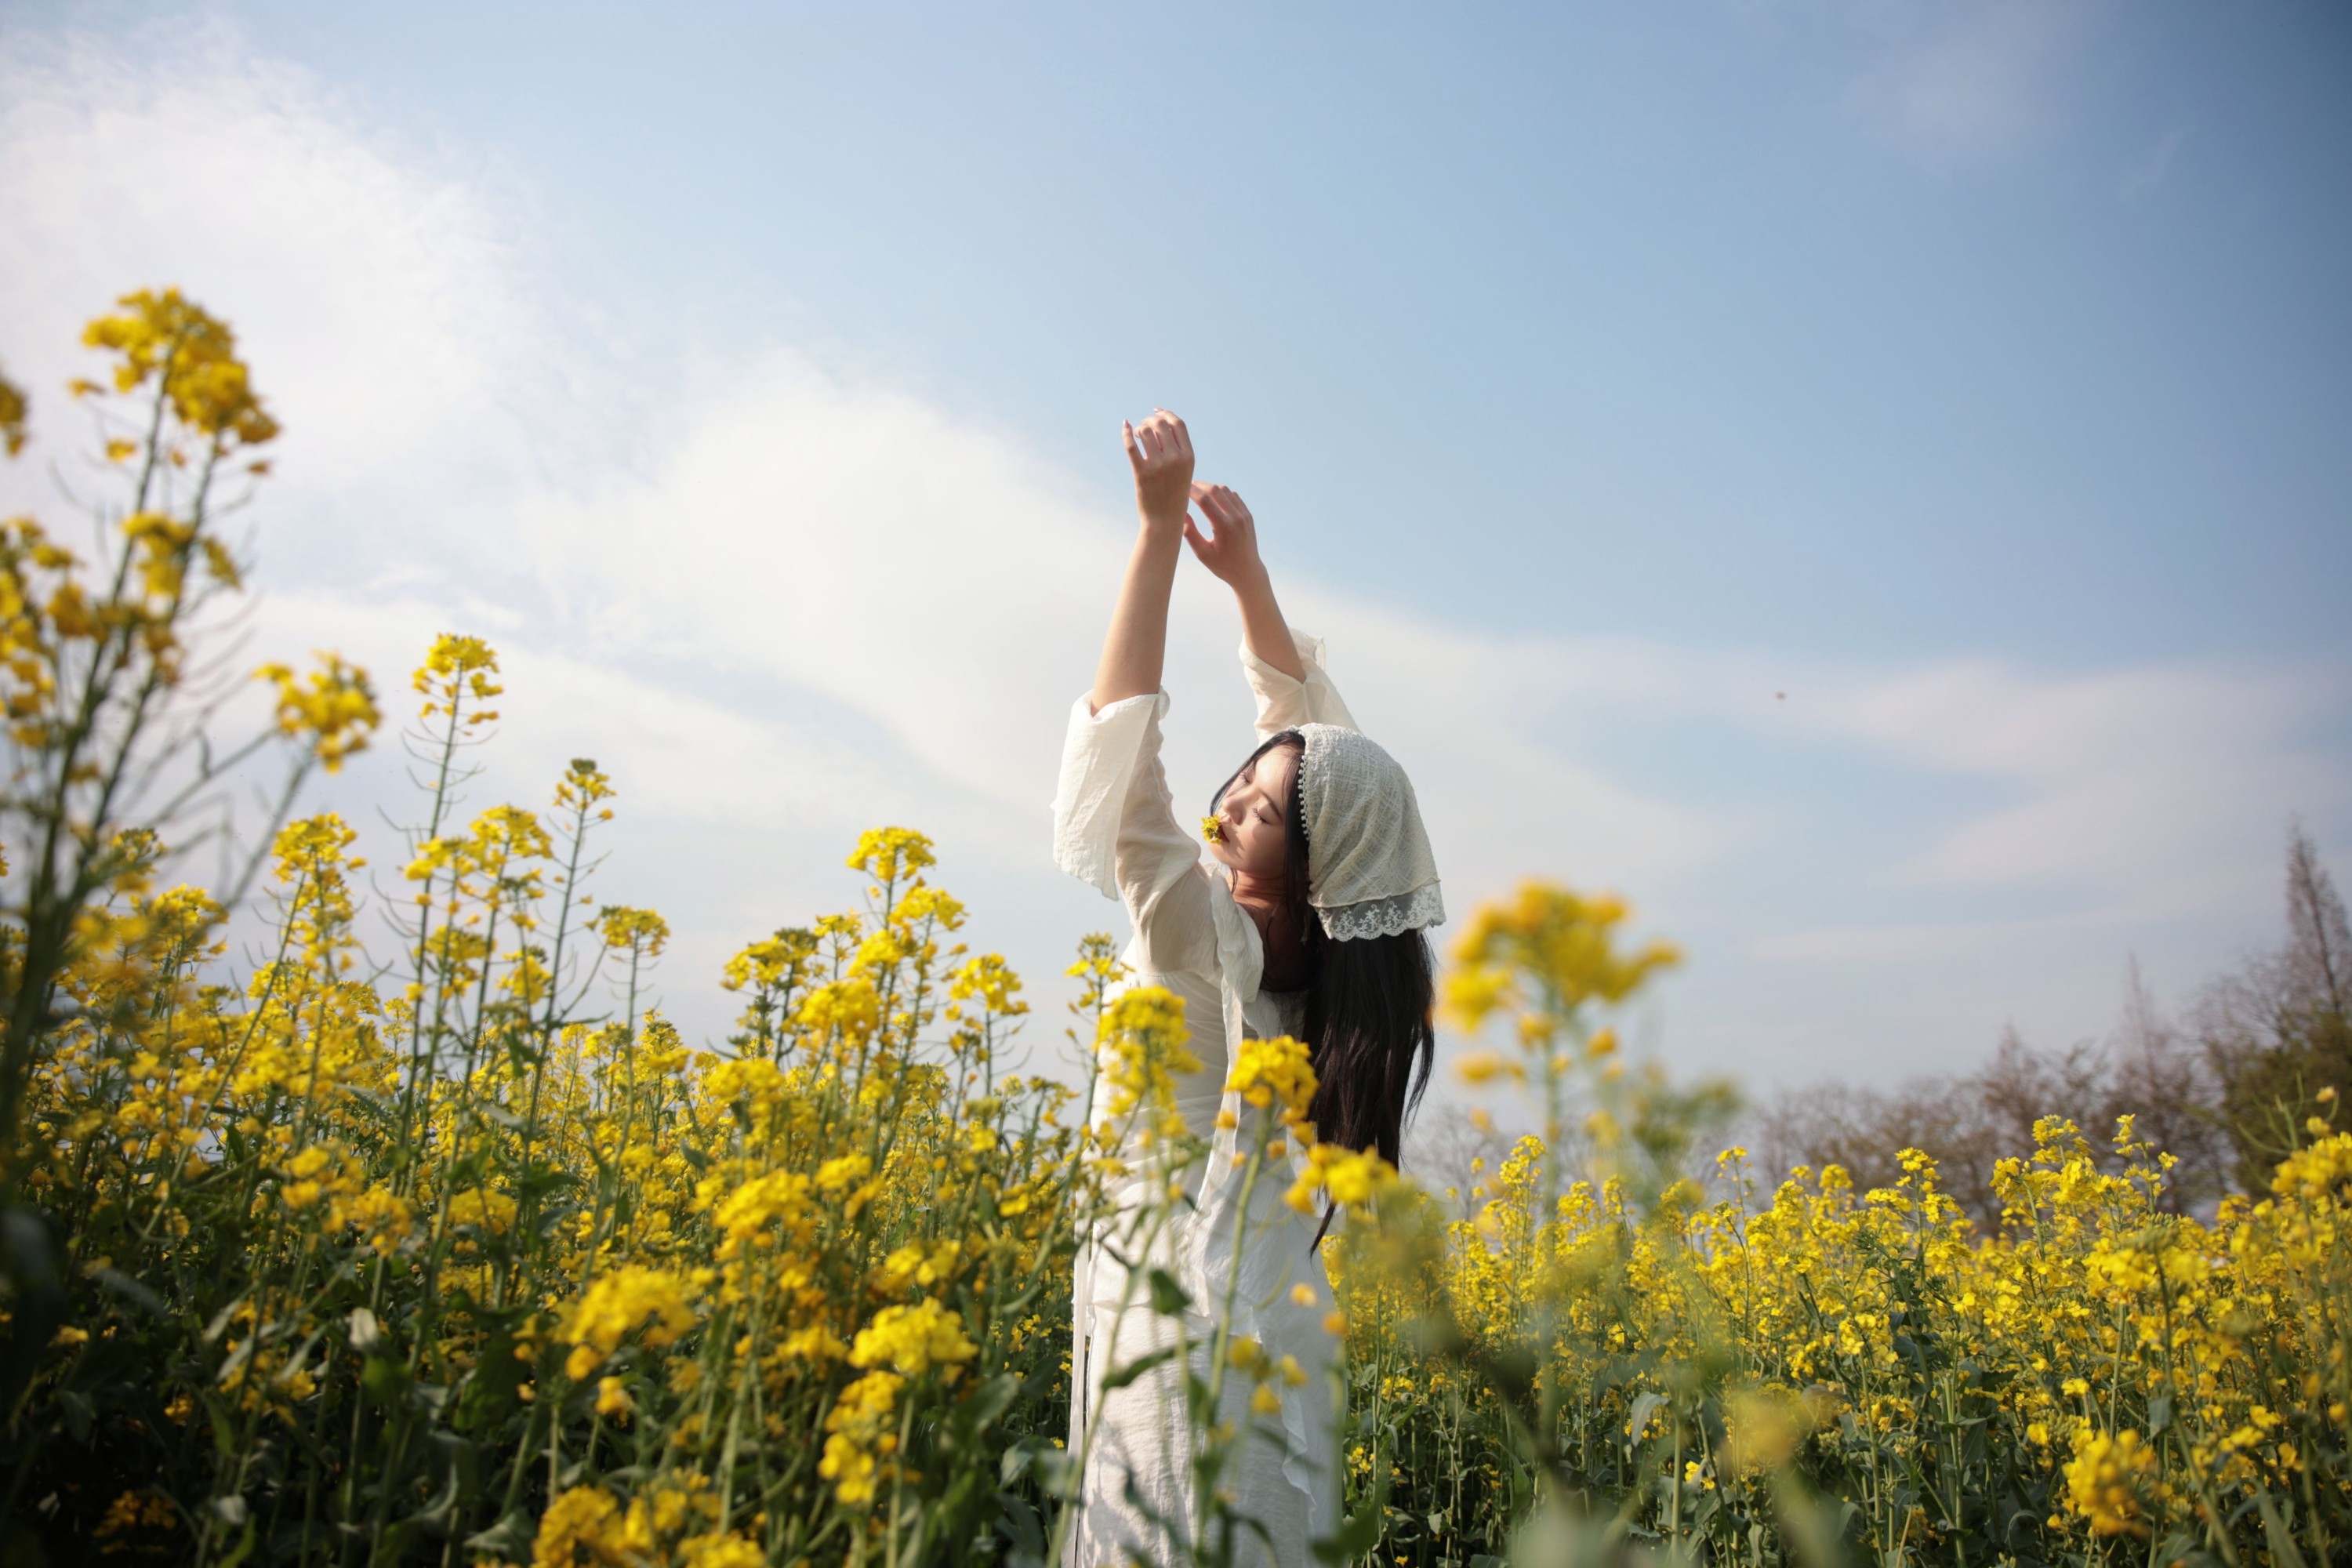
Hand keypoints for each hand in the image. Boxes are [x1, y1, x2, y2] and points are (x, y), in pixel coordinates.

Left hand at [1123, 409, 1194, 528]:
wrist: (1164, 521)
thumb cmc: (1174, 495)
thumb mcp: (1184, 472)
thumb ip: (1178, 450)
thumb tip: (1161, 425)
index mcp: (1189, 457)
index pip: (1178, 424)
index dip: (1166, 413)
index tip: (1156, 411)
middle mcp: (1175, 459)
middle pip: (1161, 424)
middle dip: (1150, 420)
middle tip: (1144, 426)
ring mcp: (1158, 466)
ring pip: (1146, 432)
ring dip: (1140, 428)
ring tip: (1138, 434)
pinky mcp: (1142, 473)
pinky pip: (1131, 446)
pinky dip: (1126, 433)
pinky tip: (1125, 427)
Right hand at [1182, 481, 1265, 587]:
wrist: (1247, 571)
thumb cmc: (1222, 565)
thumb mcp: (1202, 554)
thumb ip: (1190, 533)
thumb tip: (1181, 514)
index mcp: (1224, 527)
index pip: (1204, 500)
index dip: (1191, 491)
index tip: (1181, 488)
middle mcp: (1236, 518)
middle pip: (1215, 490)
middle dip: (1200, 485)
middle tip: (1188, 487)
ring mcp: (1244, 515)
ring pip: (1225, 490)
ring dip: (1211, 488)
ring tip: (1198, 492)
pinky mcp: (1248, 515)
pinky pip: (1233, 496)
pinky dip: (1221, 493)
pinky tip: (1212, 497)